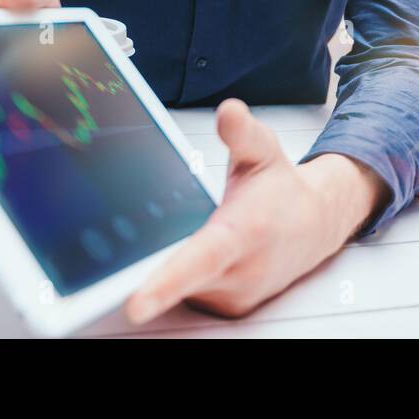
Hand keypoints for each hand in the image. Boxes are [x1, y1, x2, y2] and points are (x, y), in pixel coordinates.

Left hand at [125, 99, 387, 322]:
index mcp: (243, 233)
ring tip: (151, 246)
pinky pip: (188, 296)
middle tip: (103, 273)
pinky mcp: (226, 307)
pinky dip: (170, 282)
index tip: (136, 304)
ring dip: (156, 272)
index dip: (166, 282)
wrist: (314, 226)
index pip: (201, 260)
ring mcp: (233, 296)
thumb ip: (242, 132)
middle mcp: (240, 273)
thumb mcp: (262, 150)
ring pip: (180, 290)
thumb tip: (228, 111)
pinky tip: (166, 259)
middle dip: (142, 276)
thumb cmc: (281, 190)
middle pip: (179, 282)